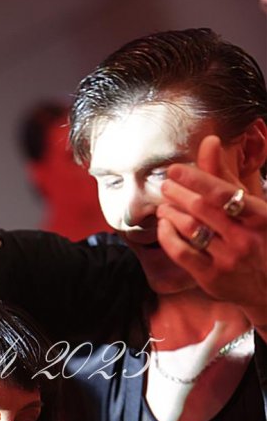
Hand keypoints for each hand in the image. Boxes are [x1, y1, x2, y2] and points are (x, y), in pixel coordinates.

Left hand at [156, 135, 266, 324]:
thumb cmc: (261, 238)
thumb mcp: (253, 206)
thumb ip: (227, 177)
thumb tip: (209, 142)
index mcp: (260, 216)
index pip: (222, 193)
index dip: (195, 179)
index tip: (175, 170)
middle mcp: (244, 238)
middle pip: (202, 209)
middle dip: (178, 194)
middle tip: (166, 187)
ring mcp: (228, 260)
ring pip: (190, 230)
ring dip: (171, 214)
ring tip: (163, 206)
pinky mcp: (211, 278)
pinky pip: (182, 253)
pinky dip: (168, 237)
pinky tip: (164, 226)